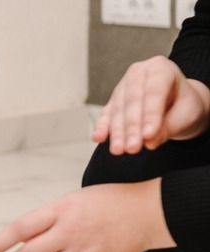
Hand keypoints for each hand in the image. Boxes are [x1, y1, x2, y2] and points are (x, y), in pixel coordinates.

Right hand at [95, 55, 209, 154]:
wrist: (177, 105)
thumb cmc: (183, 107)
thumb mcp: (186, 116)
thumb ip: (168, 128)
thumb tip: (148, 142)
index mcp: (162, 68)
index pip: (154, 91)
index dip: (150, 114)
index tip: (148, 135)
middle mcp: (139, 73)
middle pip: (132, 100)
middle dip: (131, 127)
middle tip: (133, 148)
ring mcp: (123, 87)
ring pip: (118, 110)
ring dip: (117, 132)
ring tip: (119, 150)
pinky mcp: (113, 102)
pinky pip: (106, 115)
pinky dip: (102, 128)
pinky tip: (99, 138)